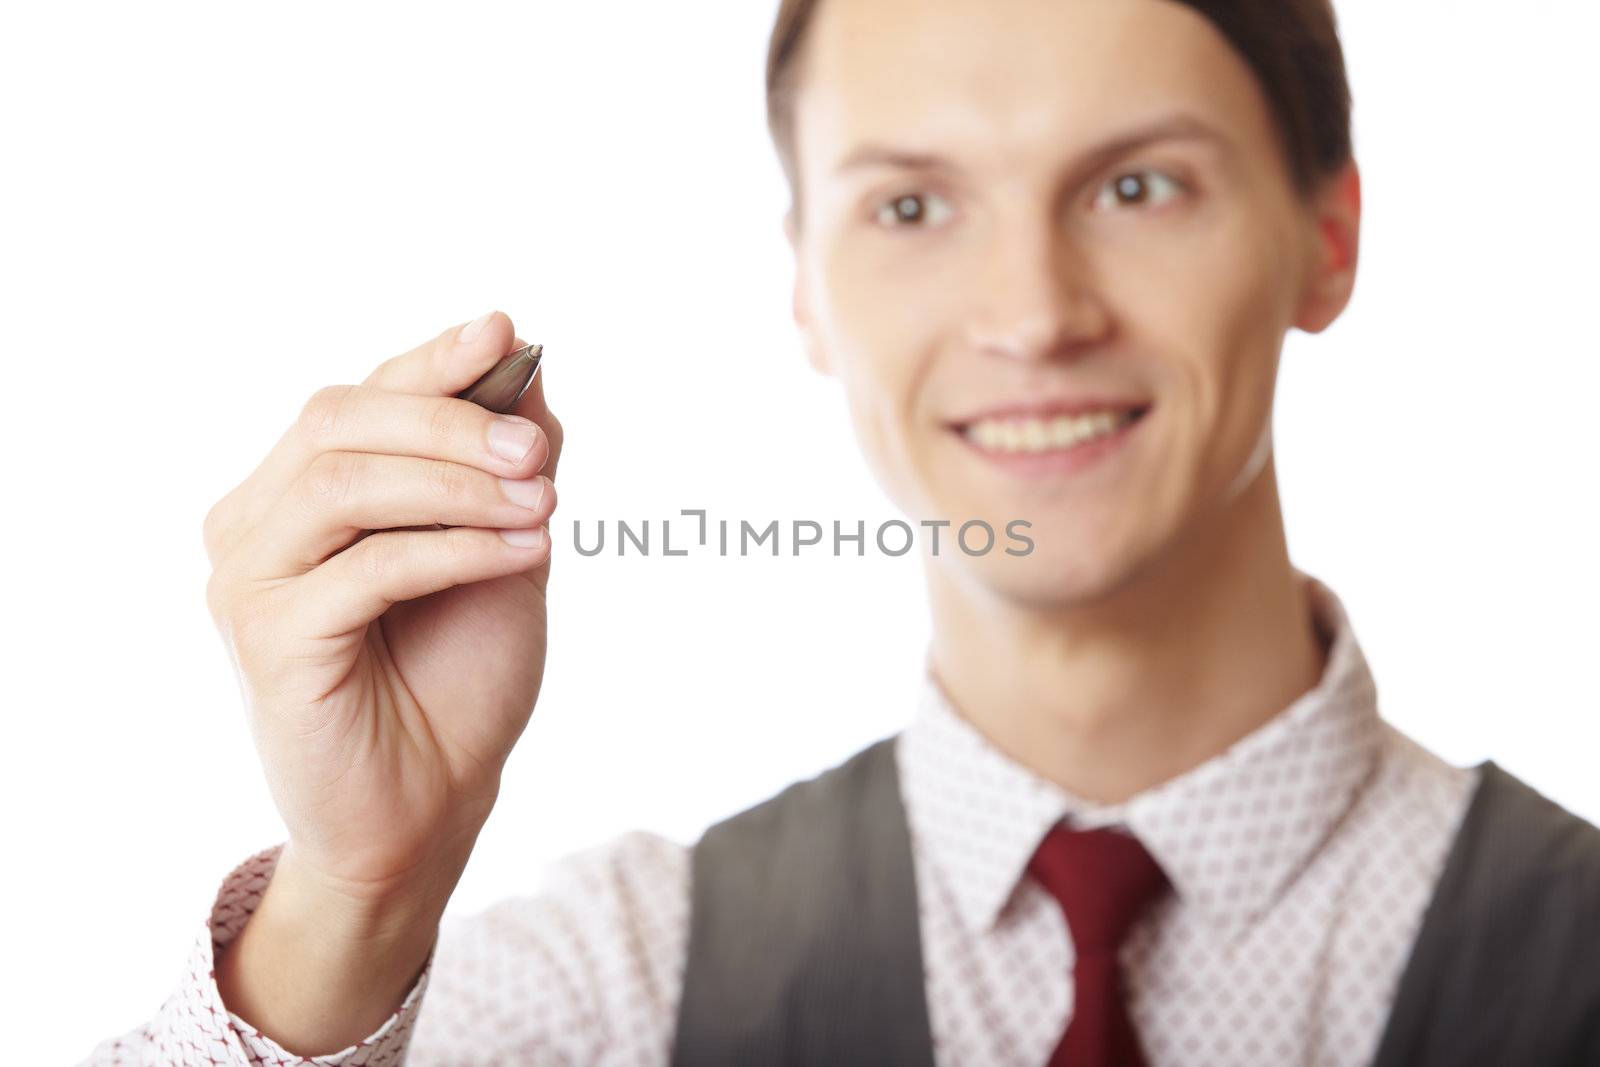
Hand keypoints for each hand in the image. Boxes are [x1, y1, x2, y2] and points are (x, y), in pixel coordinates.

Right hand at [202, 311, 562, 906]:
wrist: (432, 804)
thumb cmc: (458, 677)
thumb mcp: (502, 550)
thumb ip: (504, 465)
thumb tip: (526, 365)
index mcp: (298, 493)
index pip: (359, 396)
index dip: (431, 360)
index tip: (506, 332)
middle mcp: (255, 525)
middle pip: (338, 420)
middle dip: (451, 421)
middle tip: (539, 449)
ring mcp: (249, 582)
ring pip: (344, 483)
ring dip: (458, 483)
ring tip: (546, 504)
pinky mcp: (269, 641)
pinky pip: (368, 566)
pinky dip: (457, 547)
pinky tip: (527, 550)